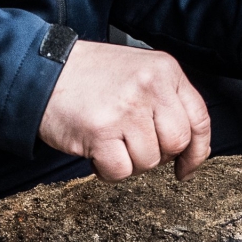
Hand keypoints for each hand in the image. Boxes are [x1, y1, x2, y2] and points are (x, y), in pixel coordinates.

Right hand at [39, 40, 211, 180]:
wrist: (41, 70)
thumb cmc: (89, 76)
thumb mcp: (139, 72)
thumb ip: (166, 101)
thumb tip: (189, 148)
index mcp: (165, 70)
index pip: (199, 119)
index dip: (197, 151)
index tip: (186, 167)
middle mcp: (150, 86)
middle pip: (177, 144)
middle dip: (157, 155)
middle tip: (133, 146)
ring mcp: (127, 109)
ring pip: (149, 161)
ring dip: (129, 162)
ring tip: (109, 140)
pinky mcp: (101, 132)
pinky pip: (120, 172)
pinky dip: (107, 170)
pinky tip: (96, 151)